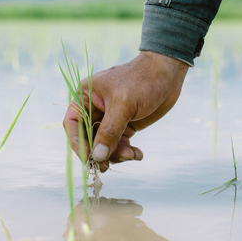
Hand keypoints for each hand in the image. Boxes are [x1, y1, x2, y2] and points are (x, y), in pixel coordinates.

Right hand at [62, 50, 188, 171]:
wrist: (168, 73)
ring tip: (131, 154)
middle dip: (100, 152)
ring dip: (116, 154)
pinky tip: (138, 154)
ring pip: (105, 145)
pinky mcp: (125, 125)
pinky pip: (119, 144)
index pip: (73, 124)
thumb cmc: (142, 80)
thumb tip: (98, 156)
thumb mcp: (123, 104)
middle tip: (107, 167)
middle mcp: (95, 108)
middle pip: (88, 138)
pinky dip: (127, 151)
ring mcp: (110, 118)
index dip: (78, 143)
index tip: (89, 159)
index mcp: (86, 96)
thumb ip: (109, 131)